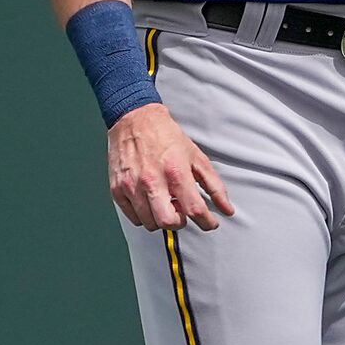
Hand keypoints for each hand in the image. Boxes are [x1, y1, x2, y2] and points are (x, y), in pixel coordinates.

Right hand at [109, 104, 234, 231]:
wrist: (135, 120)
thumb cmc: (166, 138)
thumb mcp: (197, 158)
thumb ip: (214, 185)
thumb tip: (227, 209)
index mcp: (175, 172)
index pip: (194, 209)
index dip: (207, 222)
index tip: (210, 223)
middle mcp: (152, 181)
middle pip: (168, 222)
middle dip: (180, 223)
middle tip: (182, 212)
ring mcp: (132, 186)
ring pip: (150, 223)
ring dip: (162, 219)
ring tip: (166, 203)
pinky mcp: (117, 189)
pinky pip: (133, 218)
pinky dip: (145, 216)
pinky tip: (150, 202)